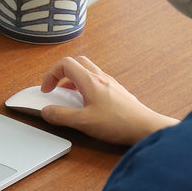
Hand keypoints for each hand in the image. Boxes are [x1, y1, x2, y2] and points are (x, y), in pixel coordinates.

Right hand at [39, 55, 177, 144]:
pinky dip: (85, 87)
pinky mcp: (116, 92)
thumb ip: (61, 116)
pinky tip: (85, 104)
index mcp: (90, 80)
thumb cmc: (118, 123)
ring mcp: (110, 83)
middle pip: (77, 62)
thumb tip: (47, 111)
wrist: (145, 127)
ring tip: (68, 96)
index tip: (47, 90)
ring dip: (73, 80)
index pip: (65, 64)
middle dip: (61, 72)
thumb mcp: (83, 122)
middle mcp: (101, 77)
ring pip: (87, 71)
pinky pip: (96, 81)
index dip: (51, 75)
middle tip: (55, 87)